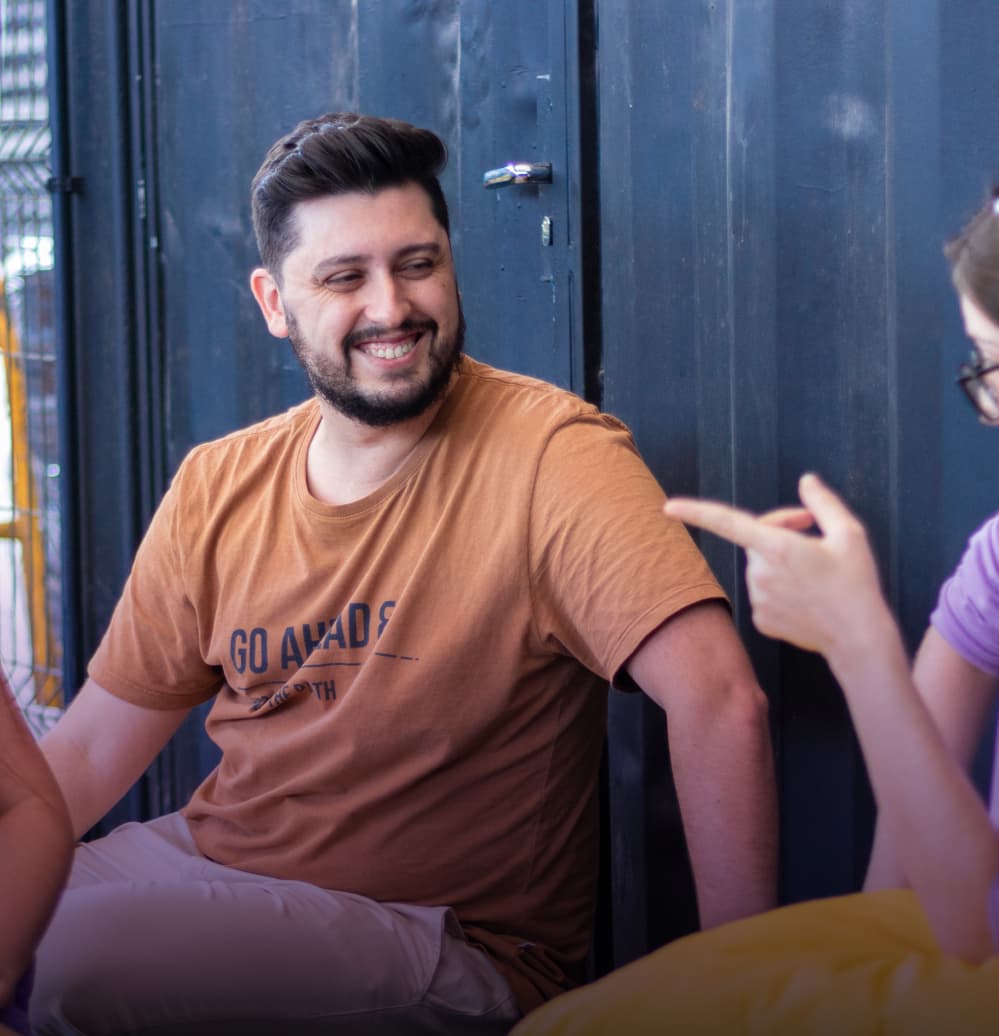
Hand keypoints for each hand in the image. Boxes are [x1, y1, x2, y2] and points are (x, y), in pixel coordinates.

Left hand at [664, 473, 888, 659]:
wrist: (858, 637)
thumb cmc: (856, 582)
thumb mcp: (849, 534)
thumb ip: (823, 503)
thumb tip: (806, 480)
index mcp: (777, 547)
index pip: (727, 523)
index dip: (696, 512)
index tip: (669, 507)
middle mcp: (760, 573)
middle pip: (757, 540)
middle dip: (780, 531)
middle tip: (811, 529)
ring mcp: (758, 599)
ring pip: (761, 568)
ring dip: (781, 562)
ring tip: (815, 575)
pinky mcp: (760, 620)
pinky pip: (764, 593)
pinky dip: (781, 589)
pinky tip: (807, 598)